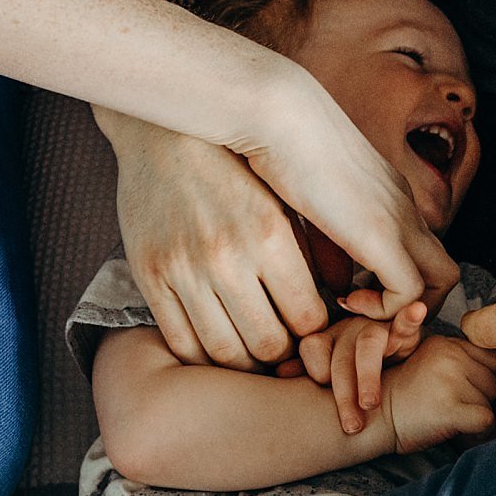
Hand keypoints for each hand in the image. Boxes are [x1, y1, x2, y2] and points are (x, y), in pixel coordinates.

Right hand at [105, 113, 330, 370]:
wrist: (160, 133)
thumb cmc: (235, 166)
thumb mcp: (283, 198)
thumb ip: (318, 248)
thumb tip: (346, 294)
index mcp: (269, 232)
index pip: (309, 318)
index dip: (317, 332)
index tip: (313, 328)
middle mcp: (226, 255)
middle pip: (269, 345)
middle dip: (284, 354)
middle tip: (285, 344)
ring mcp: (183, 268)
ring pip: (224, 353)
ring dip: (244, 362)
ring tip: (253, 346)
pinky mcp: (149, 275)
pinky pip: (180, 342)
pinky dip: (202, 355)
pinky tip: (216, 340)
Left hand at [287, 303, 428, 434]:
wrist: (400, 373)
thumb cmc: (356, 380)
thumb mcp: (331, 379)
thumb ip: (308, 374)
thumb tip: (280, 373)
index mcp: (327, 340)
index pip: (312, 347)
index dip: (316, 371)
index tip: (321, 394)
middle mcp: (349, 331)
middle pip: (340, 356)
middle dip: (343, 393)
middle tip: (351, 426)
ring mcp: (378, 329)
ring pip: (368, 346)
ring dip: (367, 376)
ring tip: (370, 403)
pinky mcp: (406, 331)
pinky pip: (406, 321)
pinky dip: (410, 316)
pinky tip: (415, 312)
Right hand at [382, 335, 495, 454]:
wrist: (374, 421)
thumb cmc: (405, 399)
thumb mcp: (429, 365)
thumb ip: (460, 360)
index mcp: (446, 343)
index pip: (492, 359)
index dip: (482, 378)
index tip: (460, 391)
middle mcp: (450, 356)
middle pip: (495, 380)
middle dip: (480, 398)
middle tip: (451, 406)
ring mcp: (450, 380)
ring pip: (491, 402)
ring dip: (476, 415)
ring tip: (448, 417)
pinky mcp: (449, 408)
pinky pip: (486, 420)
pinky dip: (478, 432)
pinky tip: (459, 431)